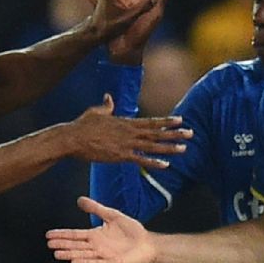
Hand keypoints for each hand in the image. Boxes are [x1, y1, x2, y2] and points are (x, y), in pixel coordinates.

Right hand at [48, 196, 154, 262]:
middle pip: (76, 245)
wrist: (148, 243)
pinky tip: (75, 262)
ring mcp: (103, 255)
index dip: (62, 234)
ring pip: (83, 255)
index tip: (49, 235)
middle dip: (63, 245)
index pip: (75, 235)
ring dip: (70, 254)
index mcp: (95, 235)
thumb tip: (80, 200)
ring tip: (58, 254)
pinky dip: (86, 262)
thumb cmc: (132, 230)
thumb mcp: (112, 215)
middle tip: (49, 245)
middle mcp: (97, 246)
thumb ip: (96, 208)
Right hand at [67, 95, 191, 167]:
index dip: (166, 121)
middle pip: (157, 133)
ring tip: (184, 148)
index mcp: (126, 122)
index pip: (151, 122)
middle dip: (175, 133)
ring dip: (169, 148)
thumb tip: (109, 98)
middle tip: (191, 133)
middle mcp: (130, 132)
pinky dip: (154, 162)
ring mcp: (126, 144)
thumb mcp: (96, 112)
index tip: (180, 120)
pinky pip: (140, 160)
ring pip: (153, 146)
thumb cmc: (82, 125)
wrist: (72, 138)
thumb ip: (106, 106)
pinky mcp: (120, 156)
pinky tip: (166, 165)